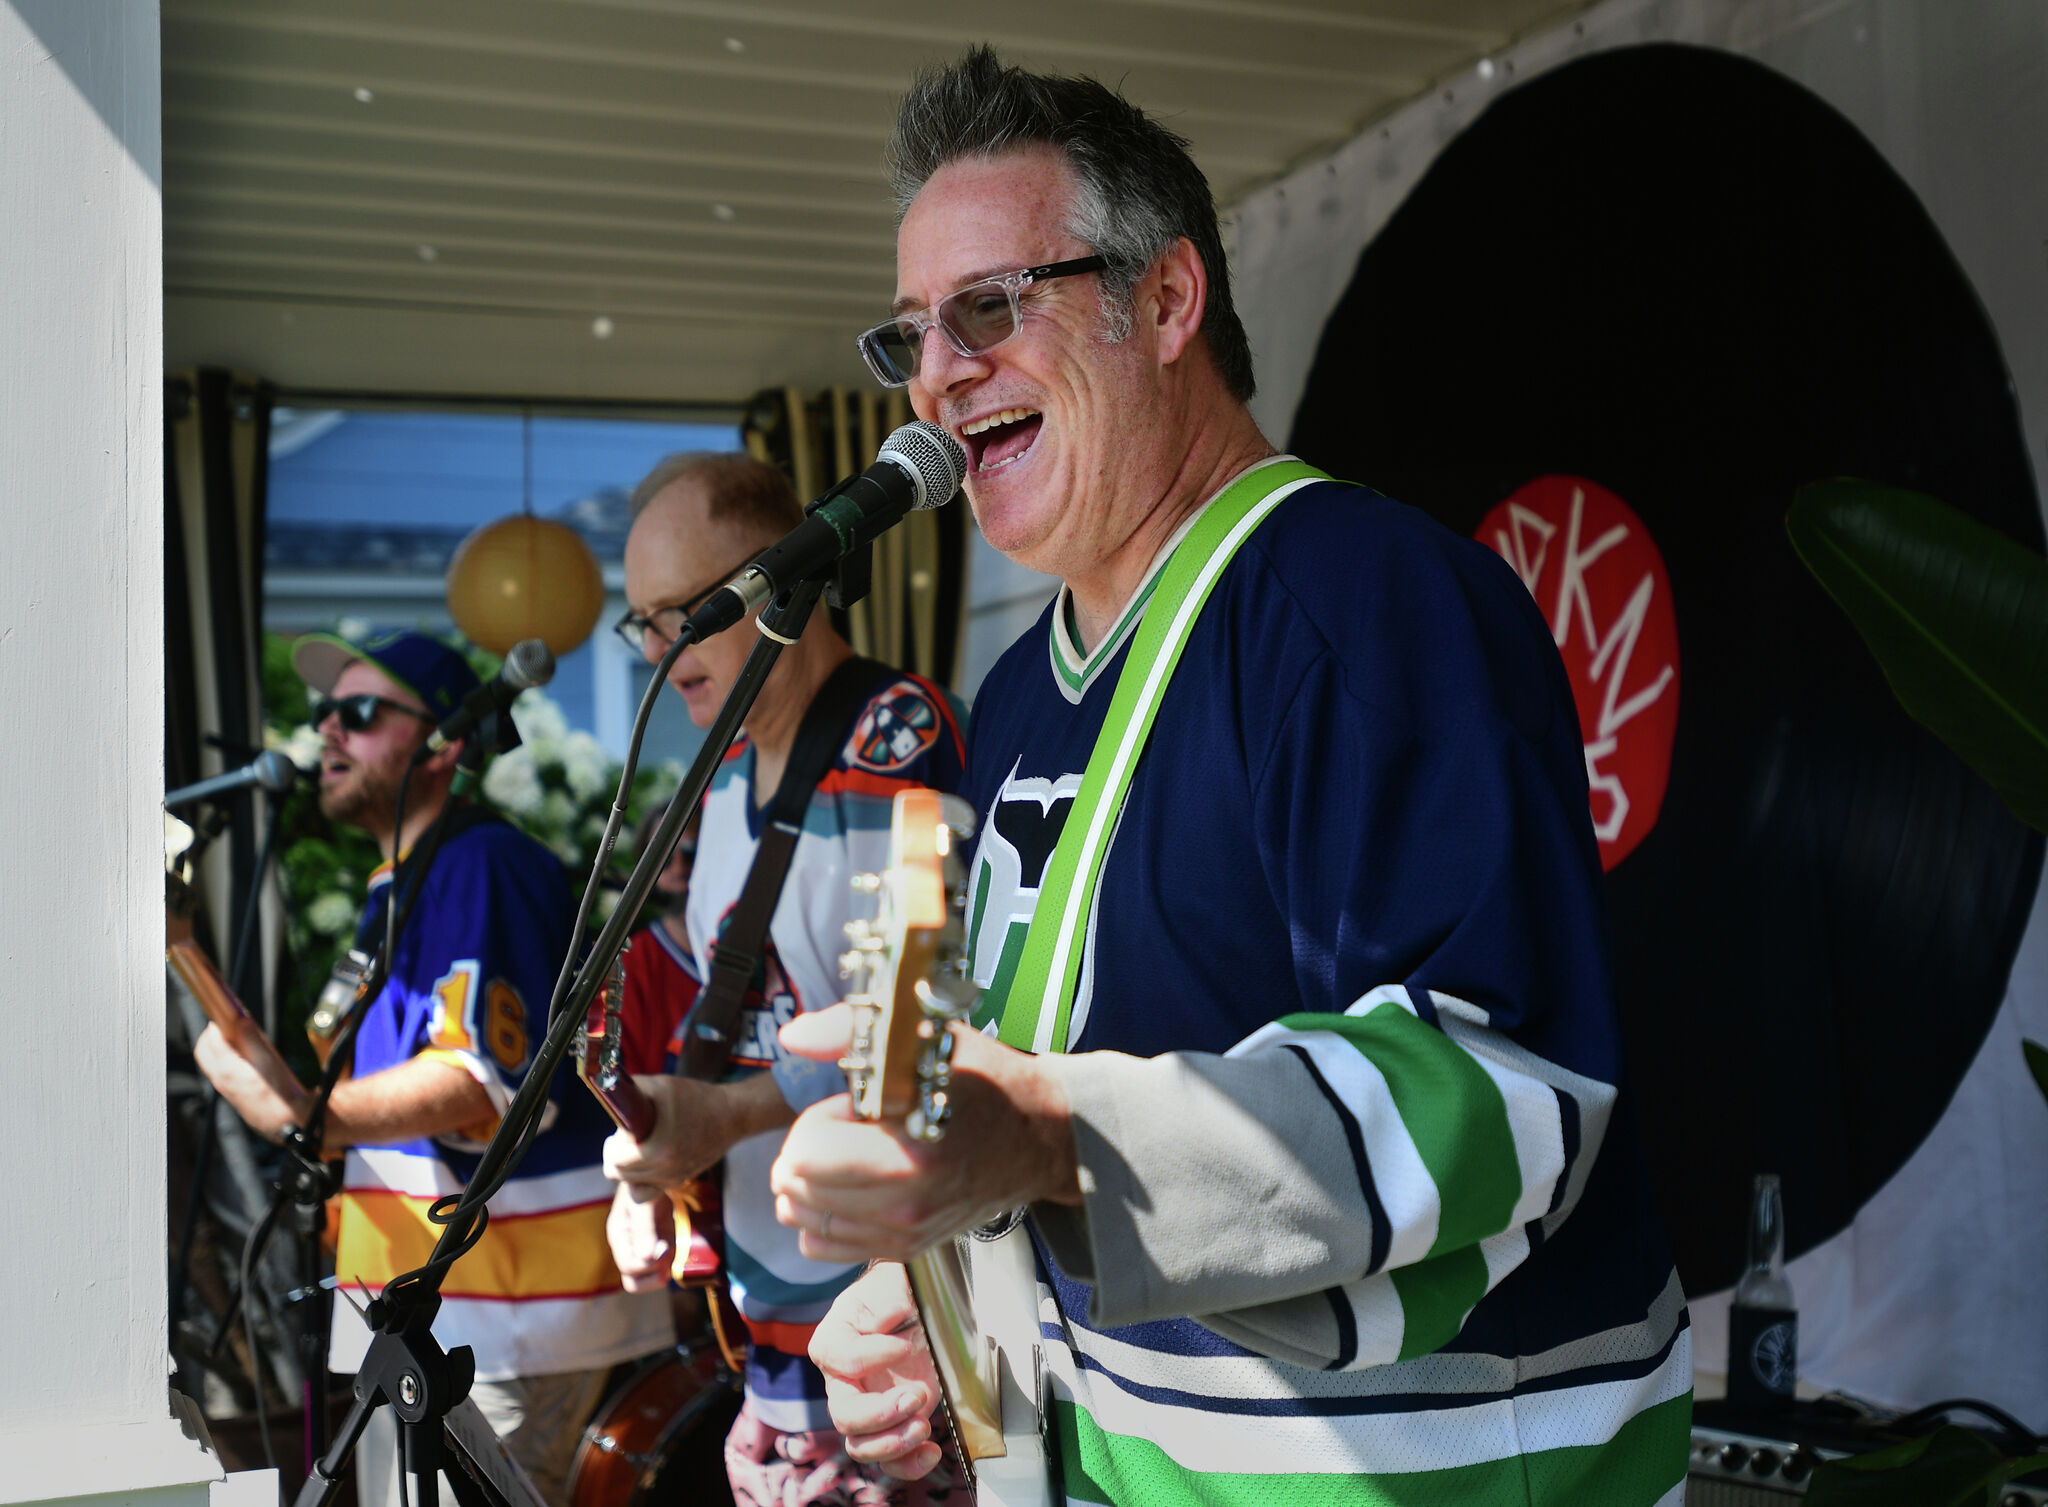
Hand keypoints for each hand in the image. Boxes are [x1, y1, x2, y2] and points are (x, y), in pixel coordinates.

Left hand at [193, 1020, 310, 1142]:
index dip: (216, 1022)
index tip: (225, 1010)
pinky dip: (226, 1058)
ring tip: (238, 1037)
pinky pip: (220, 1071)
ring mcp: (225, 1089)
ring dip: (218, 1045)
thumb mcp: (270, 1063)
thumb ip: (253, 1040)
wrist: (288, 1124)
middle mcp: (221, 1080)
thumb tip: (241, 1021)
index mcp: (227, 1070)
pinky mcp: (232, 1094)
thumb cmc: (282, 1097)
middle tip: (228, 1022)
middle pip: (204, 1050)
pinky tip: (246, 1057)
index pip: (211, 1039)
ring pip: (211, 1061)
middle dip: (211, 1033)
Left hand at [600, 1071, 791, 1189]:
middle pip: (620, 1177)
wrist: (732, 1115)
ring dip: (630, 1173)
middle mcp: (665, 1172)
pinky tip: (651, 1160)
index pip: (615, 1163)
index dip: (612, 1146)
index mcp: (657, 1151)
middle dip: (618, 1157)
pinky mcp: (680, 1181)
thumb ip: (630, 1089)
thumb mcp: (660, 1085)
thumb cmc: (696, 1098)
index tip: (619, 1134)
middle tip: (627, 1139)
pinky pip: (651, 1190)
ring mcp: (673, 1180)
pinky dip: (645, 1180)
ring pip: (635, 1191)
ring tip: (637, 1154)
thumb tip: (608, 1090)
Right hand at [606, 1181, 674, 1292]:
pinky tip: (674, 1241)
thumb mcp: (642, 1201)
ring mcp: (641, 1249)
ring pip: (649, 1278)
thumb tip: (646, 1259)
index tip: (664, 1244)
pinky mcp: (655, 1246)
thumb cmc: (644, 1183)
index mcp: (619, 1237)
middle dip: (654, 1275)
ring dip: (664, 1267)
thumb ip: (643, 1229)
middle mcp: (628, 1248)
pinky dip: (671, 1259)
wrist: (655, 1173)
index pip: (630, 1268)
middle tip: (667, 1253)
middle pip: (634, 1283)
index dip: (649, 1263)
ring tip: (671, 1244)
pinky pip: (662, 1266)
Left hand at [768, 1004, 1079, 1263]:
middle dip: (807, 1151)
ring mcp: (905, 1234)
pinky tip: (850, 1186)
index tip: (851, 1107)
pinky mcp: (905, 1249)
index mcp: (911, 1154)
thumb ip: (852, 1033)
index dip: (816, 1120)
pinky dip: (822, 1217)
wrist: (1041, 1137)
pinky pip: (822, 1246)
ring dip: (810, 1184)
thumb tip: (793, 1037)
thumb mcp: (928, 1042)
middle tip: (849, 1129)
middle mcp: (905, 1205)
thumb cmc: (989, 1083)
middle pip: (797, 1188)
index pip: (806, 1155)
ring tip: (849, 1156)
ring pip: (803, 1220)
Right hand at [810, 1262, 943, 1480]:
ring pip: (861, 1444)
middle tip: (916, 1395)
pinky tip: (930, 1452)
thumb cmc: (900, 1287)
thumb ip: (886, 1298)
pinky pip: (889, 1457)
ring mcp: (868, 1404)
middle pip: (844, 1414)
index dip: (871, 1357)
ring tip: (922, 1426)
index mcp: (834, 1340)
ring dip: (892, 1444)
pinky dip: (907, 1463)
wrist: (919, 1301)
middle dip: (879, 1414)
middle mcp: (844, 1379)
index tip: (905, 1343)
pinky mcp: (894, 1421)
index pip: (839, 1359)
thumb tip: (885, 1321)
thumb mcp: (893, 1281)